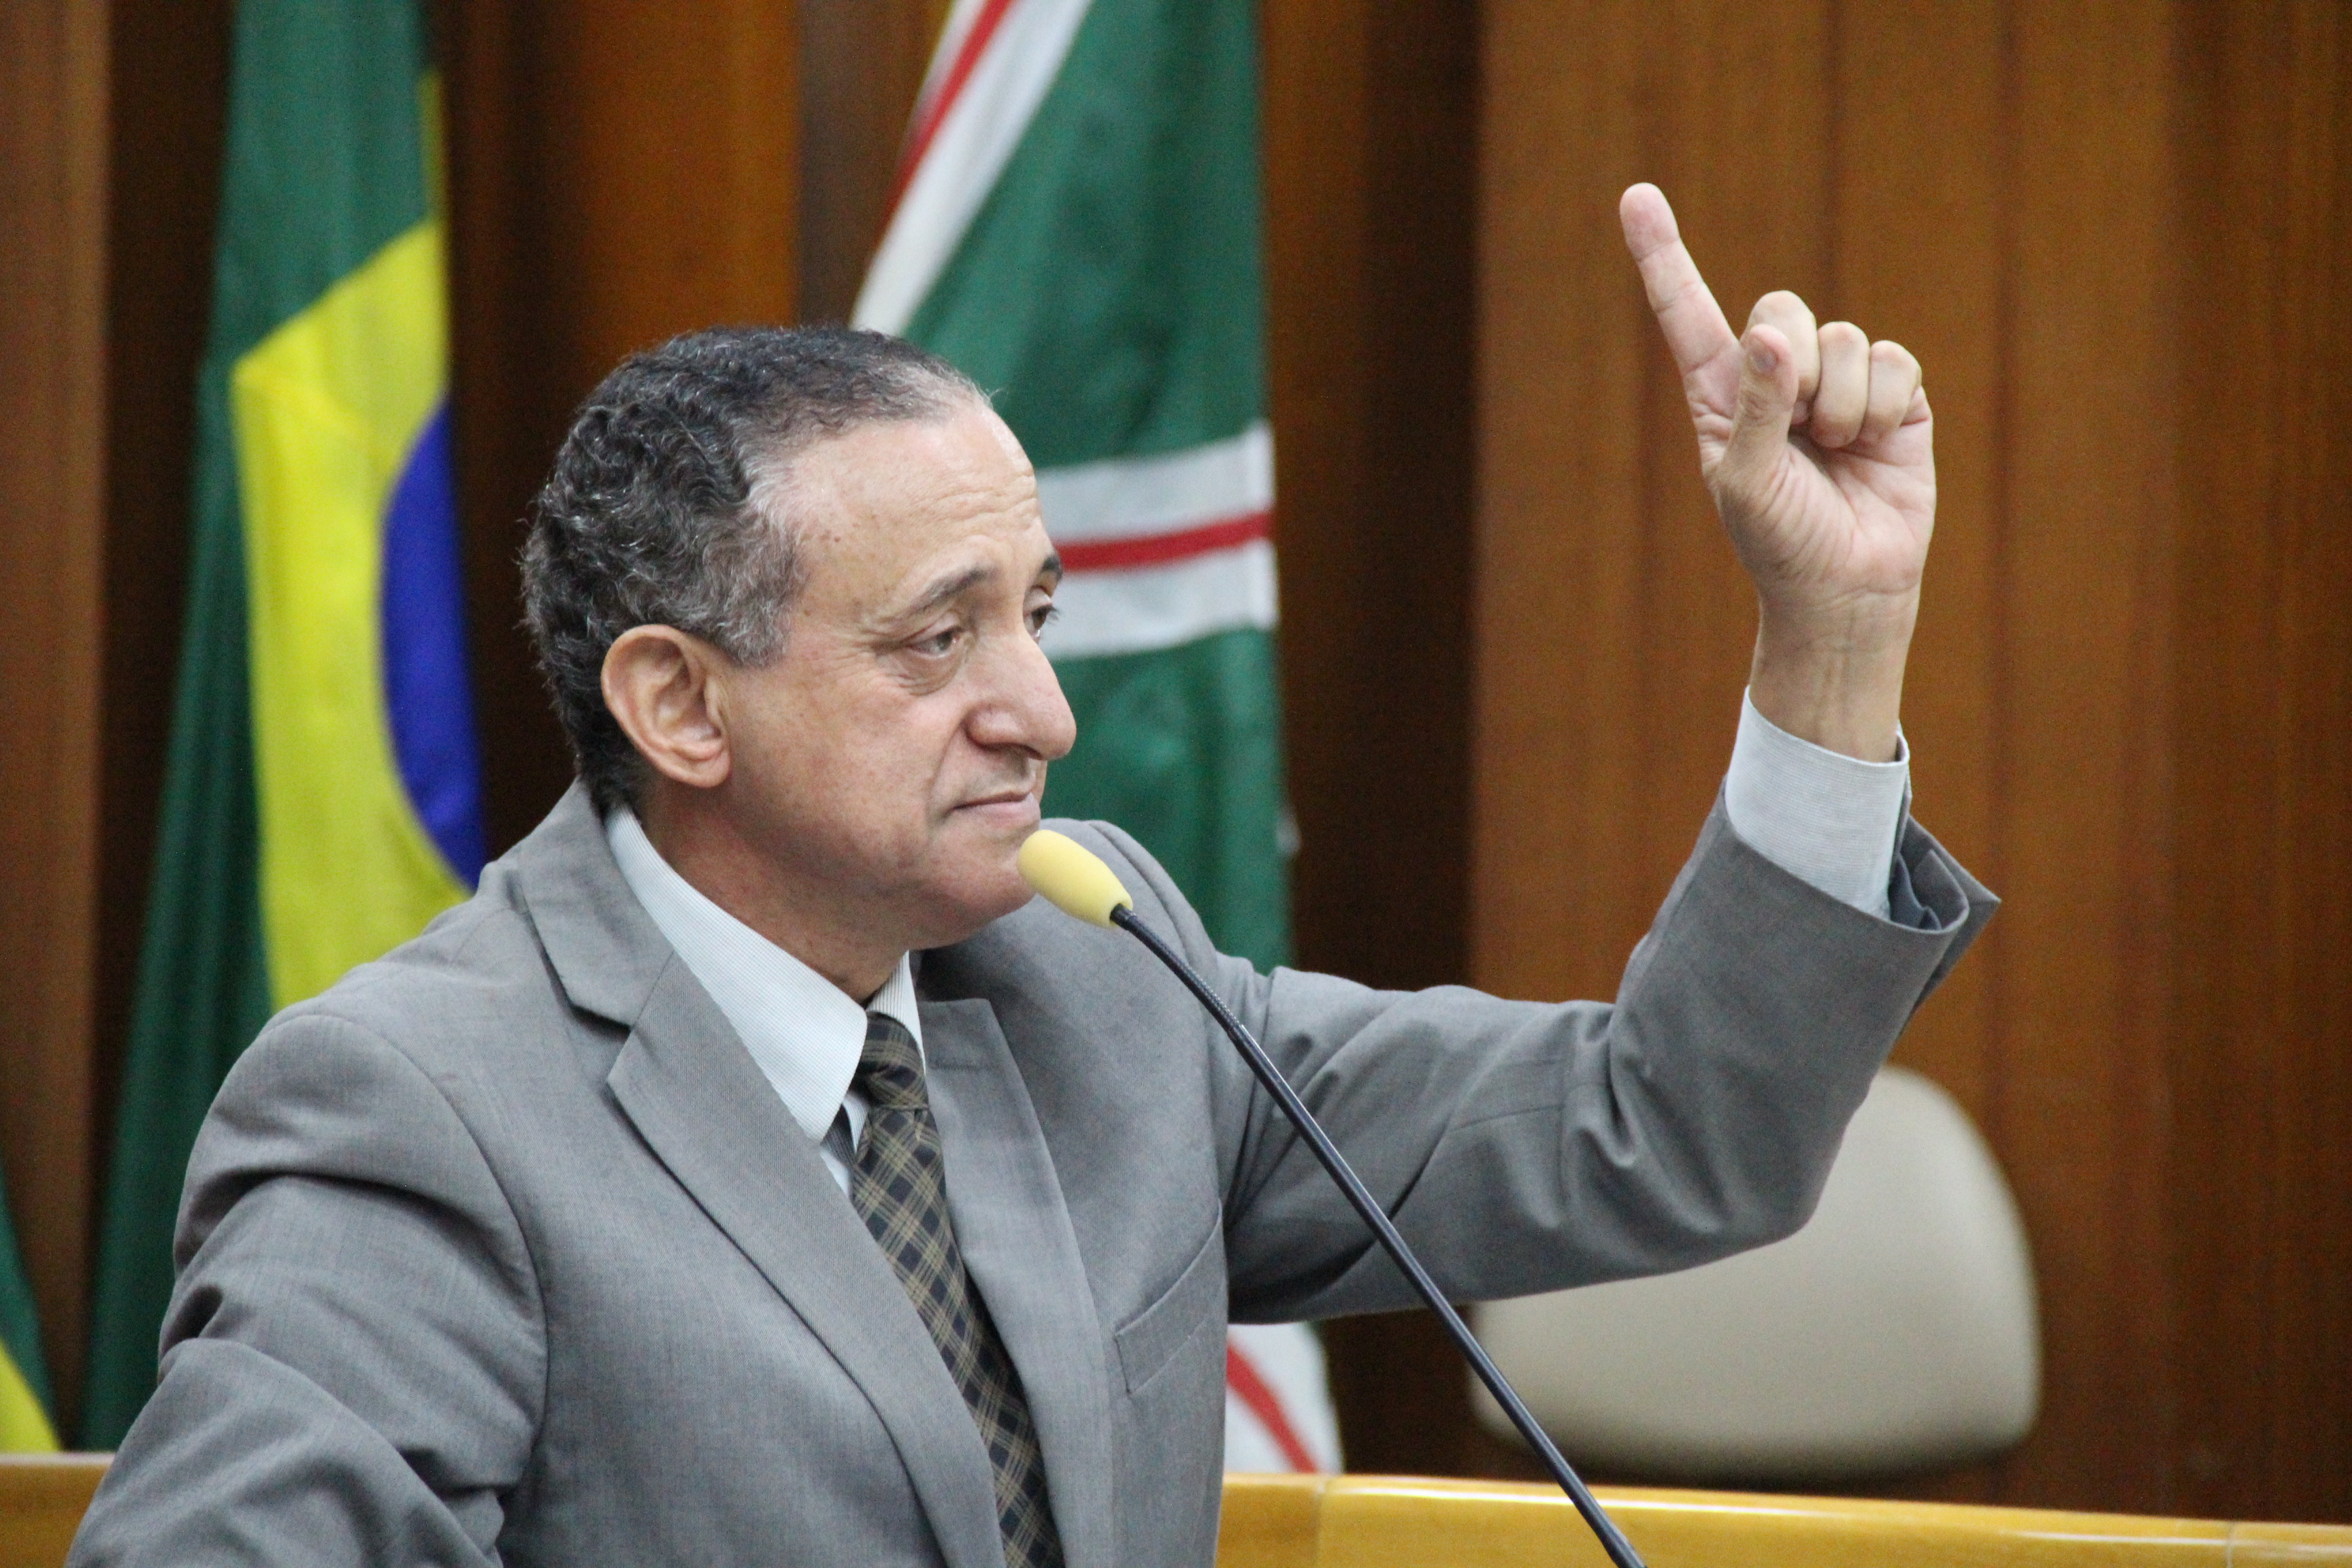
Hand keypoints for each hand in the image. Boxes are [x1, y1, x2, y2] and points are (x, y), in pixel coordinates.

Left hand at [1619, 183, 1932, 760]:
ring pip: (1842, 337)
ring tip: (1835, 451)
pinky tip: (1872, 446)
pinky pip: (1893, 360)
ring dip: (1839, 403)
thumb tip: (1772, 338)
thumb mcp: (1746, 482)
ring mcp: (1837, 381)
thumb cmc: (1779, 542)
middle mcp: (1775, 376)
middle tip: (1798, 429)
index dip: (1662, 254)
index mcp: (1720, 392)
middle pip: (1780, 307)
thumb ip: (1754, 408)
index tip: (1635, 196)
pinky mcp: (1894, 395)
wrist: (1846, 586)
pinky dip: (1881, 406)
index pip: (1687, 311)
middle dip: (1793, 364)